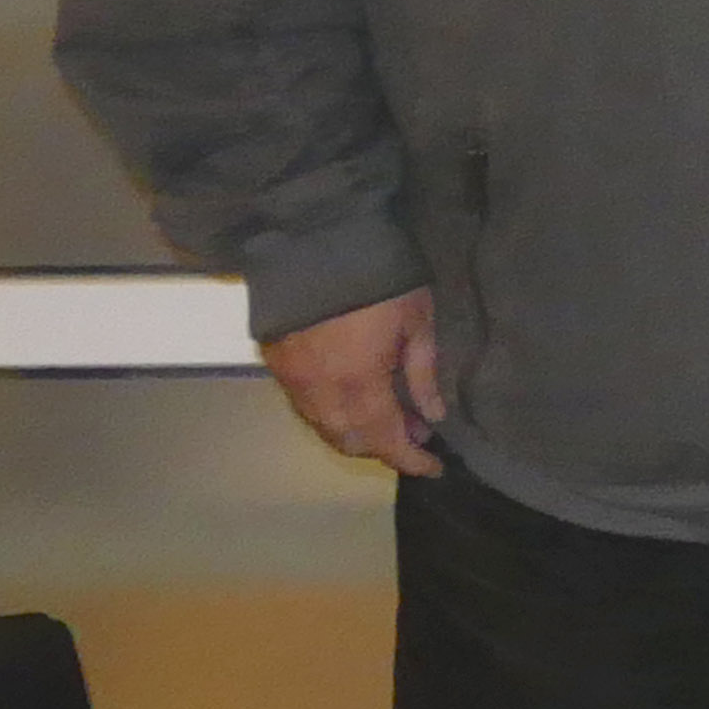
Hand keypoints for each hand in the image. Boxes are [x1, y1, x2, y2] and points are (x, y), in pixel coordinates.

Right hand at [263, 288, 447, 476]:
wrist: (315, 242)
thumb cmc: (379, 280)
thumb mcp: (416, 322)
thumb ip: (423, 374)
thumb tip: (433, 415)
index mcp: (358, 384)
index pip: (384, 439)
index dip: (409, 459)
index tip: (433, 467)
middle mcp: (319, 391)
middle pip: (348, 440)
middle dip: (382, 446)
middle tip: (415, 433)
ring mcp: (291, 378)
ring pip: (322, 427)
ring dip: (355, 432)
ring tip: (389, 415)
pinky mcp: (275, 363)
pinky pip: (304, 406)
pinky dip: (331, 413)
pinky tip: (354, 397)